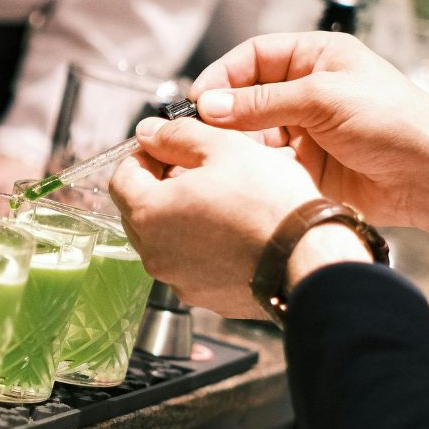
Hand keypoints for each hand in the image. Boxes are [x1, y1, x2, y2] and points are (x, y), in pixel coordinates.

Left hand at [110, 117, 370, 318]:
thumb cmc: (268, 202)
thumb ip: (177, 136)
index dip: (142, 156)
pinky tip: (231, 230)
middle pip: (138, 211)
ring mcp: (177, 279)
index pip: (120, 179)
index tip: (166, 147)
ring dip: (179, 216)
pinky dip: (199, 246)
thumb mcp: (223, 148)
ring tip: (217, 199)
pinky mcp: (203, 296)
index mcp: (149, 214)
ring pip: (163, 239)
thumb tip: (149, 132)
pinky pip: (188, 264)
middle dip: (158, 186)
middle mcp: (154, 253)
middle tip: (194, 169)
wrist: (307, 258)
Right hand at [191, 32, 428, 273]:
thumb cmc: (395, 123)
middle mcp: (308, 91)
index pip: (254, 56)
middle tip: (203, 132)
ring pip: (253, 134)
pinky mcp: (305, 166)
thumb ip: (261, 102)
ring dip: (241, 144)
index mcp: (317, 58)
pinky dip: (257, 169)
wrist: (428, 178)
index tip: (199, 99)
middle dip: (226, 114)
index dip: (224, 75)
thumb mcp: (322, 98)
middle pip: (248, 96)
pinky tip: (254, 175)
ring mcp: (306, 130)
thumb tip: (209, 105)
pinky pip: (267, 164)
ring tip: (231, 155)